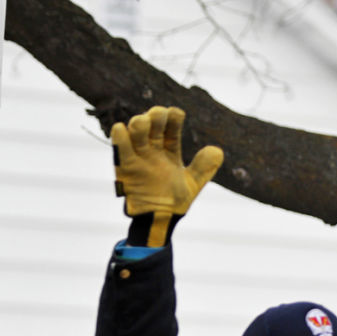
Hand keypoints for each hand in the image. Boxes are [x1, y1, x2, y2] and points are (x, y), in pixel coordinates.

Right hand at [110, 106, 223, 247]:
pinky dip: (119, 136)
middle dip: (156, 115)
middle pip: (153, 123)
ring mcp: (139, 156)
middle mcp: (153, 149)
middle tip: (159, 116)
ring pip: (135, 131)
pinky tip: (122, 129)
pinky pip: (120, 147)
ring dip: (139, 122)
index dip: (174, 117)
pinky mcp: (125, 166)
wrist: (158, 220)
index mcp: (170, 149)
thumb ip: (204, 168)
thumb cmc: (174, 202)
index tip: (176, 116)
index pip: (171, 125)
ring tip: (142, 123)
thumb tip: (217, 150)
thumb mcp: (193, 184)